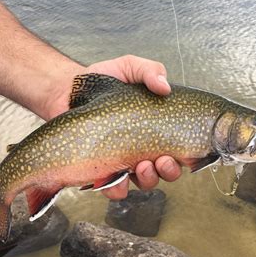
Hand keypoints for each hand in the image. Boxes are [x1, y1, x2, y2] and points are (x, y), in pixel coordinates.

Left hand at [46, 55, 181, 199]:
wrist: (67, 90)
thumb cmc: (102, 81)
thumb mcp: (130, 67)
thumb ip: (150, 71)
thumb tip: (164, 86)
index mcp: (157, 129)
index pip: (181, 149)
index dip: (188, 156)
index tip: (185, 153)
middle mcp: (144, 149)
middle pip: (167, 171)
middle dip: (170, 170)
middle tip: (163, 159)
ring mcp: (124, 161)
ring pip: (145, 182)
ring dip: (149, 179)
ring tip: (142, 165)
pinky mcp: (102, 170)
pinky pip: (114, 188)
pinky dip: (117, 188)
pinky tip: (116, 177)